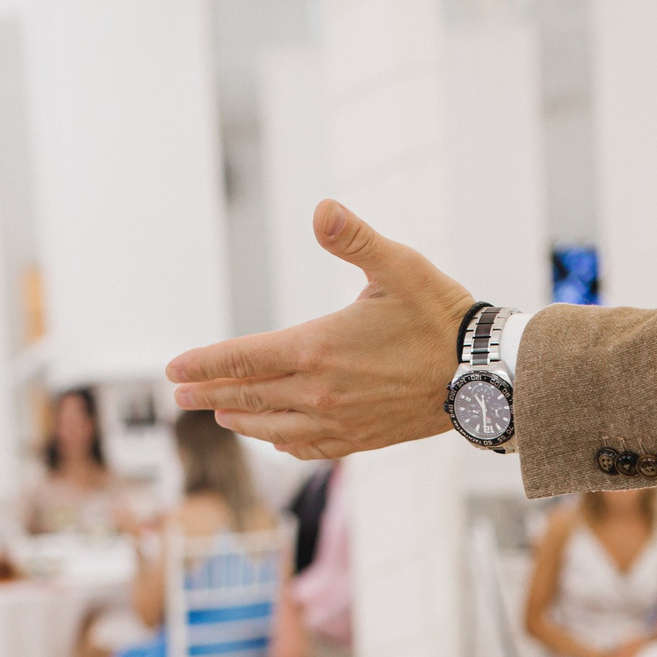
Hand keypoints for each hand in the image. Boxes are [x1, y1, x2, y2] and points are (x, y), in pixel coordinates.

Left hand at [167, 200, 474, 460]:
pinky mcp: (362, 440)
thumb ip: (354, 238)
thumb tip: (321, 209)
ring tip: (221, 415)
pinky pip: (308, 446)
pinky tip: (276, 440)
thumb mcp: (398, 266)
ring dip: (242, 420)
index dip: (203, 363)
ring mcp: (339, 421)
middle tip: (179, 396)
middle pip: (249, 396)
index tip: (173, 369)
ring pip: (273, 428)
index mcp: (317, 349)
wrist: (484, 375)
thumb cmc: (440, 315)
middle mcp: (320, 392)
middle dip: (209, 393)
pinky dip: (283, 443)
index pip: (242, 358)